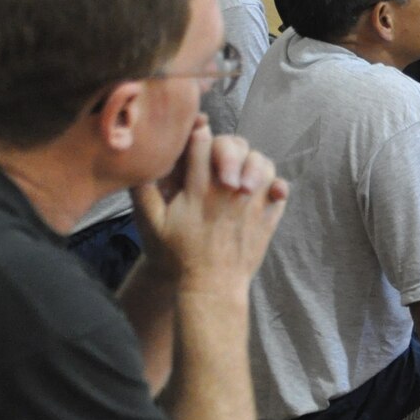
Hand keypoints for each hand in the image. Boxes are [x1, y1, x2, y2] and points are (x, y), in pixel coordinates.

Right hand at [130, 116, 287, 292]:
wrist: (210, 287)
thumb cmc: (177, 255)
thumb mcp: (151, 224)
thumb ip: (144, 191)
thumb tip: (139, 162)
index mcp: (198, 190)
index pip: (201, 145)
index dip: (199, 133)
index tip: (197, 132)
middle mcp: (228, 191)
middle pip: (234, 147)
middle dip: (227, 146)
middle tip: (220, 157)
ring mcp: (252, 203)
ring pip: (262, 162)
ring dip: (252, 161)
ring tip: (241, 172)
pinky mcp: (269, 217)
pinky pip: (280, 188)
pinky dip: (275, 184)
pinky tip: (265, 188)